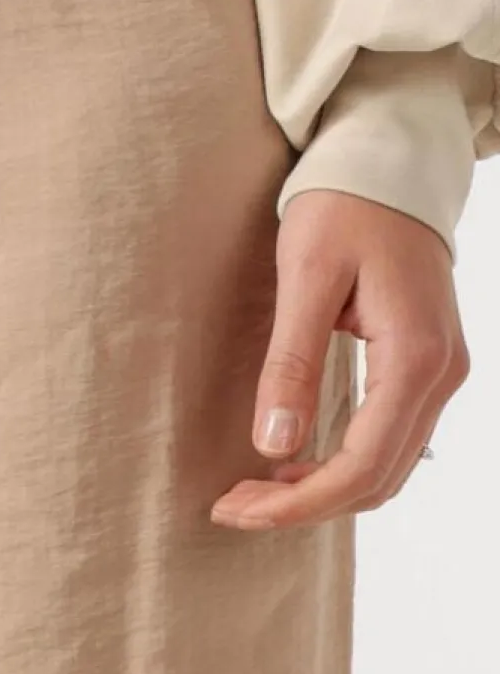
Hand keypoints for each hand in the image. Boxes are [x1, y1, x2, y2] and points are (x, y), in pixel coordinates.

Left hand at [210, 189, 470, 530]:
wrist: (388, 165)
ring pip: (388, 468)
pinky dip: (344, 465)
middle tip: (232, 506)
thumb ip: (292, 363)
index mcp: (413, 358)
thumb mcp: (305, 278)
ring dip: (323, 491)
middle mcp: (441, 376)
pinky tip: (294, 461)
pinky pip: (391, 440)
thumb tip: (274, 445)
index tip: (235, 508)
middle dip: (303, 507)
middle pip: (376, 480)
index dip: (296, 504)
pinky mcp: (427, 366)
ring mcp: (441, 373)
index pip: (358, 467)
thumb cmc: (343, 209)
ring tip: (254, 490)